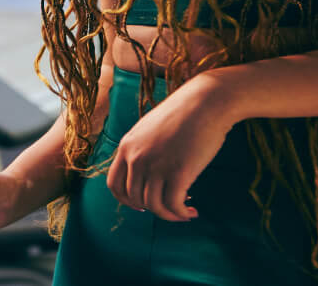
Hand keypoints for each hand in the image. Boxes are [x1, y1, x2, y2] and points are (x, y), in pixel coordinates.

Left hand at [106, 73, 236, 222]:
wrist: (204, 103)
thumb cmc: (181, 115)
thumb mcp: (149, 130)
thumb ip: (142, 150)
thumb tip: (146, 176)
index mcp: (126, 145)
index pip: (114, 184)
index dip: (127, 201)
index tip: (142, 207)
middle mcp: (136, 157)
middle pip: (135, 199)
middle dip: (153, 209)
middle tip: (171, 207)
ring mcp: (155, 164)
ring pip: (154, 206)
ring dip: (170, 214)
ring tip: (185, 211)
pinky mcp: (177, 172)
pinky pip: (174, 205)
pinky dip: (182, 214)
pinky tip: (192, 211)